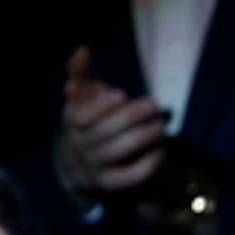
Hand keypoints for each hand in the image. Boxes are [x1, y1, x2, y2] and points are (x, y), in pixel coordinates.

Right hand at [57, 46, 167, 199]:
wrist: (83, 162)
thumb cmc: (90, 120)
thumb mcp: (83, 98)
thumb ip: (81, 74)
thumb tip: (82, 50)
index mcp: (73, 122)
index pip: (82, 116)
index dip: (101, 106)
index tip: (122, 94)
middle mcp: (80, 145)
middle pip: (103, 133)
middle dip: (130, 117)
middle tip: (154, 104)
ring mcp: (93, 166)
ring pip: (116, 152)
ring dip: (141, 137)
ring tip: (161, 125)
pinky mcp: (109, 183)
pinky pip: (128, 177)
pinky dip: (145, 165)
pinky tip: (161, 151)